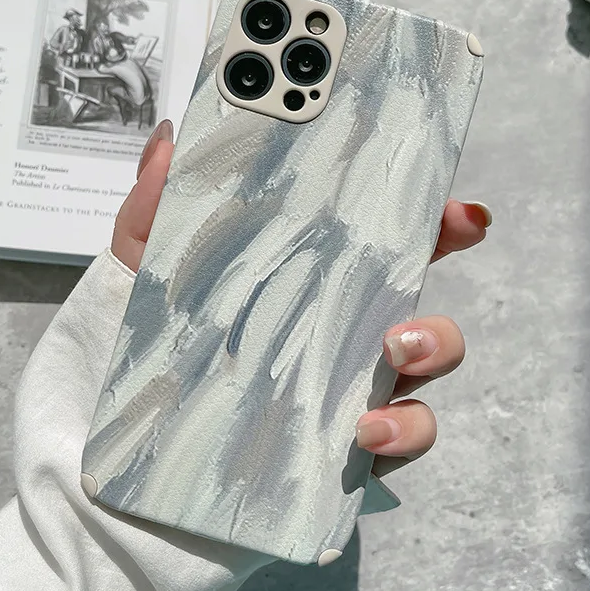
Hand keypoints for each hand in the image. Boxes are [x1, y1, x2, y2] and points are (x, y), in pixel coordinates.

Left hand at [112, 121, 490, 478]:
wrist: (135, 450)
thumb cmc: (150, 349)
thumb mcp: (143, 272)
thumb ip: (154, 210)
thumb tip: (168, 140)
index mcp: (305, 273)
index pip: (375, 229)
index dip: (422, 208)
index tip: (452, 196)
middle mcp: (341, 321)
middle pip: (418, 277)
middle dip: (448, 250)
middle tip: (454, 232)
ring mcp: (353, 379)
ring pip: (431, 355)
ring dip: (435, 342)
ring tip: (395, 347)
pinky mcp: (349, 441)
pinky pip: (405, 435)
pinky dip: (402, 430)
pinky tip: (364, 430)